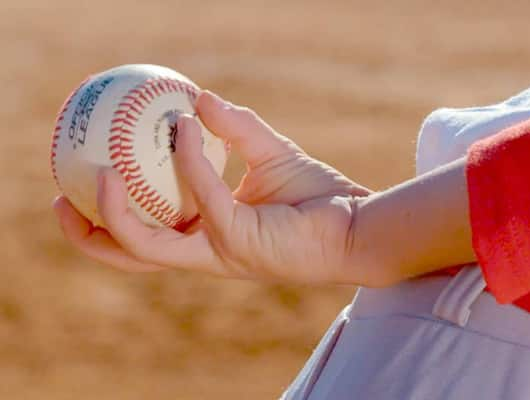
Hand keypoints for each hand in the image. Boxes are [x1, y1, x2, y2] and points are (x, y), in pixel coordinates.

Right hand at [54, 91, 371, 284]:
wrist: (358, 221)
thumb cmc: (317, 196)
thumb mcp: (268, 153)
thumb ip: (234, 127)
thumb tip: (197, 96)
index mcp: (207, 235)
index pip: (147, 236)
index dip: (108, 221)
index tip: (84, 184)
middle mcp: (208, 250)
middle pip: (132, 257)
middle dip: (91, 237)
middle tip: (61, 199)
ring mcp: (222, 251)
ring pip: (150, 245)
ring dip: (118, 211)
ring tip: (100, 170)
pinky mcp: (241, 241)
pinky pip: (204, 197)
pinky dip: (190, 161)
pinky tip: (184, 126)